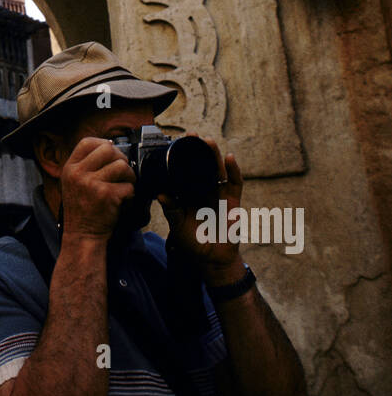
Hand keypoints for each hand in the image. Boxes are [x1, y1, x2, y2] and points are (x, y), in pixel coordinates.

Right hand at [60, 137, 136, 241]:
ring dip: (129, 176)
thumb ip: (85, 165)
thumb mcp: (73, 183)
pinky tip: (123, 201)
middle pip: (108, 149)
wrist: (82, 235)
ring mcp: (91, 183)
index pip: (87, 142)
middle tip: (122, 172)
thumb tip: (110, 145)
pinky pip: (128, 185)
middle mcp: (78, 173)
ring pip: (122, 165)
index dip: (103, 144)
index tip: (111, 154)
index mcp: (69, 168)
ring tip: (125, 186)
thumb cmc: (81, 210)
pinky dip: (130, 194)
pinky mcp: (106, 195)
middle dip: (120, 159)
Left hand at [159, 139, 243, 271]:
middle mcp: (203, 190)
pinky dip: (234, 169)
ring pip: (218, 169)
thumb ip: (172, 211)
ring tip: (208, 142)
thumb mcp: (178, 227)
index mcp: (188, 194)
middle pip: (202, 165)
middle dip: (198, 150)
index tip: (176, 143)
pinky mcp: (233, 200)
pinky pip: (235, 182)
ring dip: (214, 155)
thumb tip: (161, 194)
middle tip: (193, 135)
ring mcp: (219, 193)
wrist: (213, 259)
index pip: (185, 170)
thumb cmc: (193, 243)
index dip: (182, 157)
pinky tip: (230, 158)